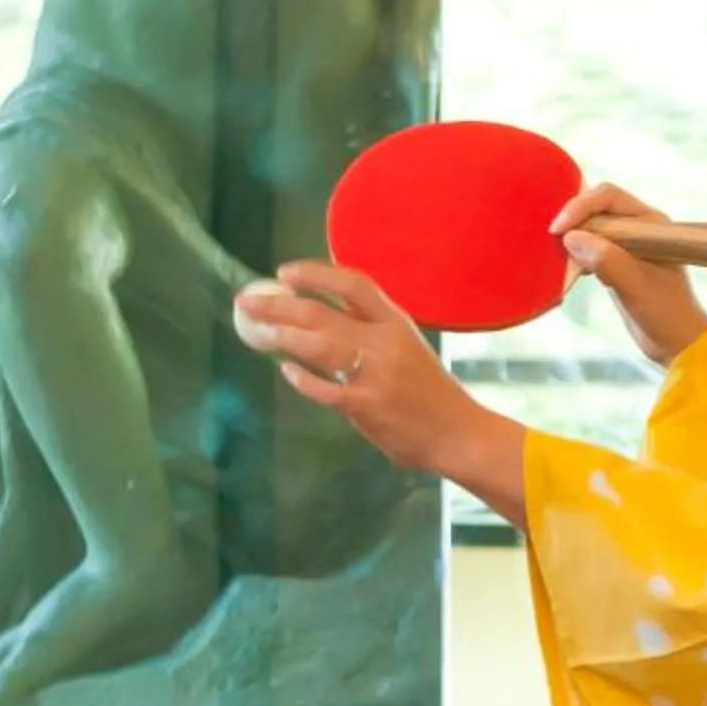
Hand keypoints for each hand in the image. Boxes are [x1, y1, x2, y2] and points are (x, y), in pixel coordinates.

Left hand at [232, 262, 518, 493]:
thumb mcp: (406, 349)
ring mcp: (376, 374)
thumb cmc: (430, 392)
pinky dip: (302, 379)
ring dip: (283, 336)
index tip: (284, 273)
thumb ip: (369, 334)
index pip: (354, 285)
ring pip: (319, 345)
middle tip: (247, 303)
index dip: (316, 275)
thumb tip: (318, 320)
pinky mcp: (366, 406)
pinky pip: (324, 388)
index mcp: (397, 323)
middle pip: (323, 313)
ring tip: (257, 332)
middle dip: (280, 306)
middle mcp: (386, 342)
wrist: (459, 433)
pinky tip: (285, 370)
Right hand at [554, 183, 706, 370]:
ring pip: (590, 229)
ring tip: (558, 259)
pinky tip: (569, 272)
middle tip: (552, 245)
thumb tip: (571, 237)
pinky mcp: (617, 263)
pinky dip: (575, 256)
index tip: (559, 230)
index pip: (609, 197)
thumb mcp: (636, 287)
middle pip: (596, 209)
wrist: (677, 342)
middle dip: (573, 223)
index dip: (580, 206)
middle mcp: (639, 228)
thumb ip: (608, 260)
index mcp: (651, 223)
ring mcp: (627, 245)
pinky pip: (589, 249)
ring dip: (572, 240)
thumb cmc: (666, 313)